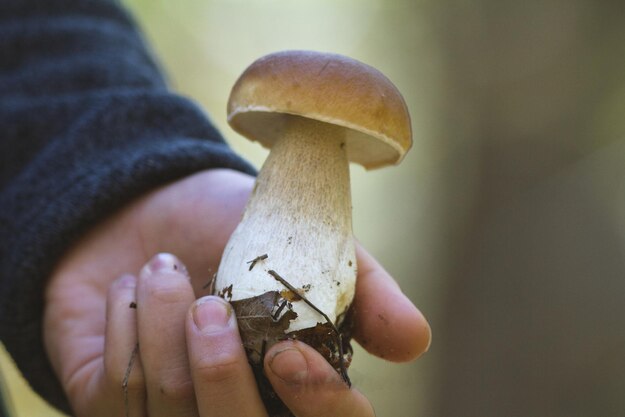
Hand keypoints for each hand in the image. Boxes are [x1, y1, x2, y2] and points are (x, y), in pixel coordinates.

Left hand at [43, 169, 430, 415]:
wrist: (153, 205)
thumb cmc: (238, 228)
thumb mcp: (310, 243)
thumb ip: (363, 289)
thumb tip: (415, 341)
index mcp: (298, 381)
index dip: (317, 405)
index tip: (286, 353)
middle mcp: (242, 407)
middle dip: (219, 373)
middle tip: (208, 302)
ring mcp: (175, 415)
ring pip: (169, 411)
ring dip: (162, 320)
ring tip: (161, 267)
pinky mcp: (114, 407)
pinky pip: (114, 393)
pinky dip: (123, 322)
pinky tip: (129, 291)